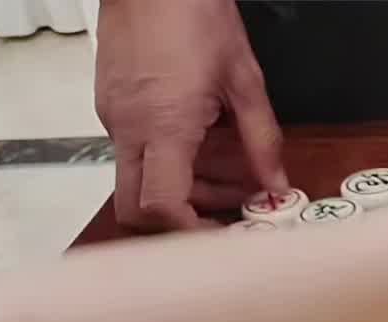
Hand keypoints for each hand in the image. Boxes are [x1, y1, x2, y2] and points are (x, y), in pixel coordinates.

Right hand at [95, 0, 289, 230]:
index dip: (189, 232)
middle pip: (137, 207)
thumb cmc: (192, 14)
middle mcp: (127, 127)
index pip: (159, 207)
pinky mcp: (111, 104)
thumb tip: (276, 183)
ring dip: (186, 187)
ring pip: (141, 180)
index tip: (221, 234)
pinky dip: (173, 158)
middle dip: (186, 218)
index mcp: (162, 126)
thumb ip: (262, 141)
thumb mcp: (245, 81)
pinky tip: (207, 140)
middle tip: (229, 209)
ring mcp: (113, 116)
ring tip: (232, 169)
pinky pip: (137, 150)